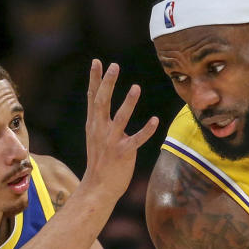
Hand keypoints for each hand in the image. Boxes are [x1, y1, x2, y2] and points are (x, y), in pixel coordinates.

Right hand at [82, 60, 158, 199]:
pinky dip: (146, 130)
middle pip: (102, 102)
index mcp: (93, 124)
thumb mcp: (95, 137)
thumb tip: (104, 103)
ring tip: (135, 87)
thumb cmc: (100, 161)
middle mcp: (100, 130)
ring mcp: (111, 141)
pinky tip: (155, 120)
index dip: (95, 79)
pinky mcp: (123, 153)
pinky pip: (136, 139)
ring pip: (120, 118)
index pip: (93, 97)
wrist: (98, 187)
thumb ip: (99, 119)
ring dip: (128, 103)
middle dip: (107, 83)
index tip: (96, 62)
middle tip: (113, 65)